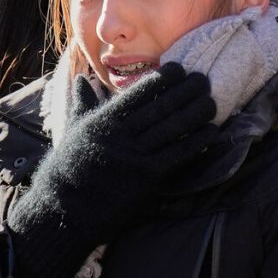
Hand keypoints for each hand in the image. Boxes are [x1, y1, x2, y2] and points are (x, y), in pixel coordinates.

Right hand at [8, 62, 217, 277]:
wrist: (66, 209)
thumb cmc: (69, 167)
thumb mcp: (73, 129)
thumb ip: (82, 102)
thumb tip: (82, 77)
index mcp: (105, 120)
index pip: (140, 92)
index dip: (163, 79)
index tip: (179, 69)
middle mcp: (122, 134)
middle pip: (162, 107)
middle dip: (186, 91)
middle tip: (204, 79)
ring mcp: (136, 156)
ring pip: (173, 128)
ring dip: (196, 113)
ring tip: (211, 101)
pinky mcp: (147, 177)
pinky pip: (178, 155)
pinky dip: (196, 142)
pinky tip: (210, 132)